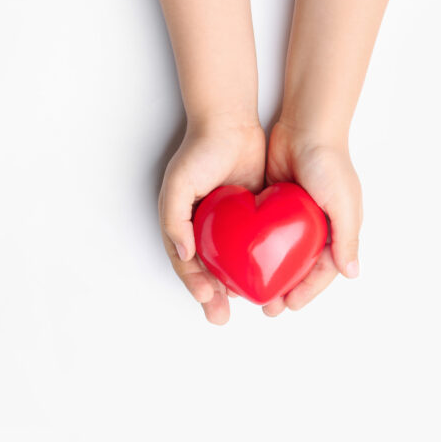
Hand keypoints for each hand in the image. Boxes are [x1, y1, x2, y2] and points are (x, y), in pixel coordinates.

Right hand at [159, 118, 264, 324]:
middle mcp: (205, 228)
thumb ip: (174, 220)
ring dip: (236, 286)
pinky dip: (257, 263)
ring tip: (247, 305)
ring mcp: (229, 224)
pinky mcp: (252, 216)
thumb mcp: (178, 186)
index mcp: (184, 226)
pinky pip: (254, 244)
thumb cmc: (199, 153)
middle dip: (213, 296)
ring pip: (232, 263)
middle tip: (221, 318)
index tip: (207, 300)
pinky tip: (267, 276)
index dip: (194, 284)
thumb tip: (183, 254)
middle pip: (208, 270)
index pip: (186, 264)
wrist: (230, 123)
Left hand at [262, 122, 362, 315]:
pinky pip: (263, 234)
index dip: (307, 291)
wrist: (304, 127)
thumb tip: (351, 273)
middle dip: (285, 289)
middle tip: (267, 307)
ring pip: (279, 254)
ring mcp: (293, 217)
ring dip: (268, 274)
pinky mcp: (273, 205)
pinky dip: (255, 250)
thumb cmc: (330, 163)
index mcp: (336, 230)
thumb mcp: (343, 204)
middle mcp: (316, 227)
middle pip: (299, 268)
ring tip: (250, 291)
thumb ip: (346, 238)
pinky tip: (241, 262)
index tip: (289, 306)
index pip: (322, 270)